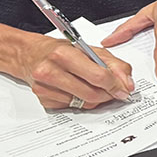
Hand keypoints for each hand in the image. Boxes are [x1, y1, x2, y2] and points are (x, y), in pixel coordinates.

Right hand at [17, 35, 133, 109]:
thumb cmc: (61, 50)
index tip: (124, 89)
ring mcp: (45, 88)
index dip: (115, 85)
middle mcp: (51, 71)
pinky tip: (78, 90)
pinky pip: (72, 108)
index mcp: (65, 54)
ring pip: (83, 104)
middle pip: (91, 93)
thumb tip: (126, 83)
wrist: (30, 55)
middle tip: (114, 91)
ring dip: (96, 99)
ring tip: (96, 88)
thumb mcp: (89, 49)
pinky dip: (81, 102)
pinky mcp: (43, 100)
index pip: (98, 76)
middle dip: (108, 94)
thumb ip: (113, 64)